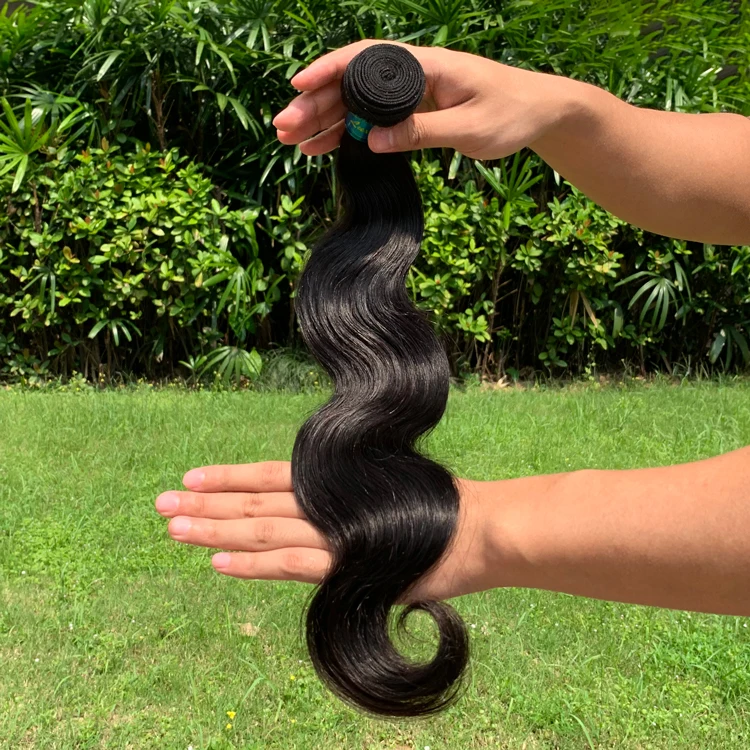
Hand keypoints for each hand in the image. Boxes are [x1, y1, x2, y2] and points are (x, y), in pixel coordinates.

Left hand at [155, 461, 500, 600]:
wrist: (477, 530)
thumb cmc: (436, 506)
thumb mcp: (382, 488)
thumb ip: (345, 496)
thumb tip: (313, 500)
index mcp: (334, 480)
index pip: (270, 475)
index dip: (228, 477)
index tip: (191, 478)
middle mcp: (326, 501)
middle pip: (255, 501)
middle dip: (206, 503)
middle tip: (161, 504)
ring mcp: (333, 532)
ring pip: (262, 530)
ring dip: (215, 530)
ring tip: (174, 528)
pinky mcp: (345, 565)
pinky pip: (288, 564)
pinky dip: (250, 565)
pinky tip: (216, 564)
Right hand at [272, 39, 574, 159]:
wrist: (538, 113)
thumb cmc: (510, 113)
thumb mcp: (469, 128)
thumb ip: (421, 132)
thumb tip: (371, 141)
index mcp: (426, 65)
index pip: (366, 59)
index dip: (328, 70)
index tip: (298, 86)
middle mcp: (412, 74)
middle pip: (351, 84)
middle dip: (314, 104)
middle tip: (283, 128)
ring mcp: (410, 94)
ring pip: (356, 103)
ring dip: (323, 121)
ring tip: (292, 141)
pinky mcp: (413, 112)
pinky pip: (372, 120)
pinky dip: (348, 133)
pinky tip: (324, 147)